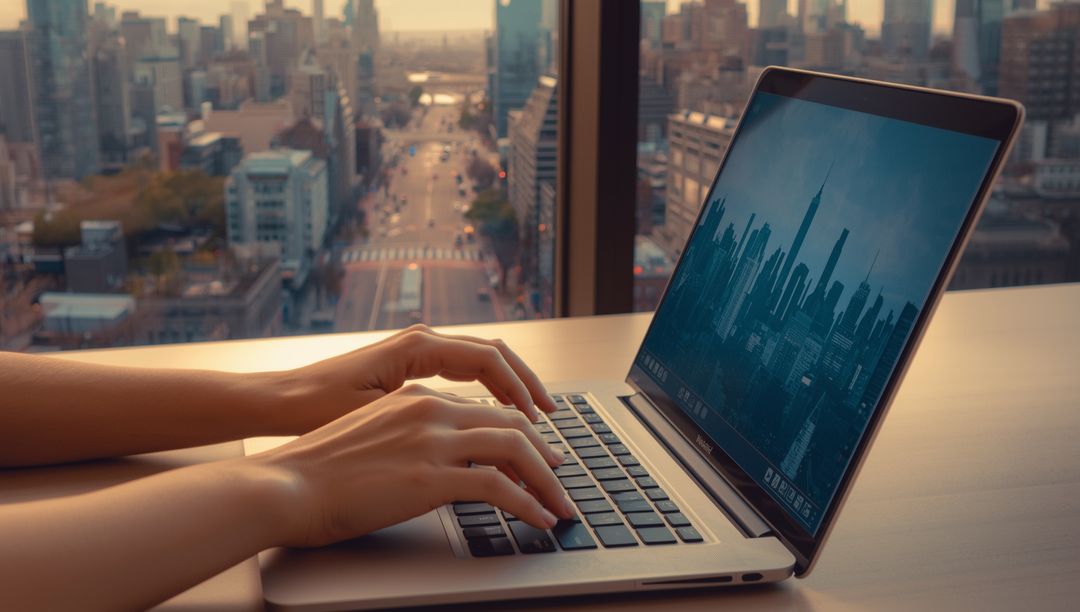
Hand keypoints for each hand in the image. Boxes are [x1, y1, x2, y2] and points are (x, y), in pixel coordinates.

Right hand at [252, 385, 575, 547]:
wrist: (284, 484)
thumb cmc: (316, 470)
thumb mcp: (370, 437)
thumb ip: (408, 439)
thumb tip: (433, 461)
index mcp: (415, 398)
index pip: (485, 410)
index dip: (518, 432)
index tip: (534, 454)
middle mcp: (430, 410)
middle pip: (510, 422)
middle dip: (544, 452)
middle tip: (558, 475)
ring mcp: (432, 440)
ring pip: (516, 447)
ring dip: (546, 479)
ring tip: (559, 503)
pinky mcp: (431, 476)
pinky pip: (500, 486)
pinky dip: (529, 503)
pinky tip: (540, 519)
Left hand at [280, 324, 556, 431]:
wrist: (278, 402)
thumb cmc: (317, 409)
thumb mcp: (378, 412)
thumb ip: (428, 410)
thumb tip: (477, 421)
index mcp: (417, 346)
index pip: (489, 360)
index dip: (520, 390)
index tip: (539, 419)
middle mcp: (421, 340)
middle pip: (494, 354)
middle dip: (526, 384)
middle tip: (550, 416)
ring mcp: (416, 349)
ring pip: (480, 361)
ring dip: (510, 386)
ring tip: (533, 416)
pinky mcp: (409, 365)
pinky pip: (463, 371)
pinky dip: (487, 389)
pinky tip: (496, 413)